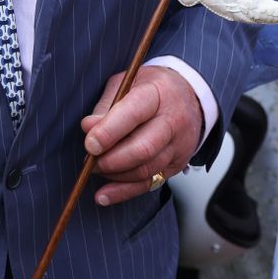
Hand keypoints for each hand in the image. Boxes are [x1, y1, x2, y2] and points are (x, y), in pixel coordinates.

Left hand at [81, 66, 204, 206]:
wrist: (189, 97)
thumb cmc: (152, 89)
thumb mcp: (127, 83)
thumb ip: (106, 105)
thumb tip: (88, 127)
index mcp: (158, 93)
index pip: (134, 113)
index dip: (109, 131)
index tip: (90, 144)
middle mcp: (173, 120)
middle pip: (143, 148)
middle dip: (111, 160)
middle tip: (90, 160)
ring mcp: (178, 145)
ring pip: (145, 170)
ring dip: (115, 175)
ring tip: (96, 168)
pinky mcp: (177, 164)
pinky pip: (148, 184)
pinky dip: (123, 192)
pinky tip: (103, 195)